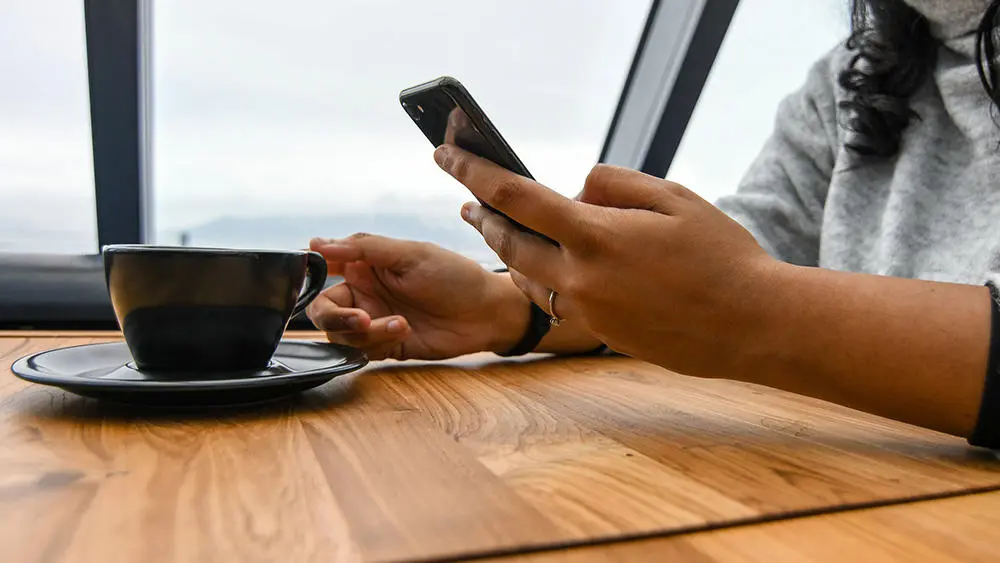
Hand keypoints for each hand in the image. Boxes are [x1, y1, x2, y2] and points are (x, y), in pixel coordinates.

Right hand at [305, 234, 527, 360]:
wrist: (486, 313)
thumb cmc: (454, 276)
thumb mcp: (410, 254)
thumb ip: (363, 248)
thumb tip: (316, 244)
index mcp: (365, 265)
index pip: (322, 268)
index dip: (309, 276)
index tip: (314, 280)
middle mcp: (364, 293)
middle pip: (323, 310)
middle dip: (335, 318)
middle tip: (360, 319)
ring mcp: (374, 320)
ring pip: (341, 335)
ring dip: (365, 332)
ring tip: (399, 323)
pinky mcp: (385, 345)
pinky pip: (363, 351)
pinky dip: (378, 343)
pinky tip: (404, 330)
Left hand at [433, 144, 778, 377]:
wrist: (752, 325)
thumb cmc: (721, 256)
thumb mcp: (674, 198)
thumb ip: (616, 185)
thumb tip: (577, 189)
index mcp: (596, 236)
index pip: (515, 197)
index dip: (473, 171)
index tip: (444, 153)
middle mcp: (580, 278)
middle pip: (508, 243)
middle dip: (483, 217)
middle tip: (467, 200)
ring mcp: (587, 311)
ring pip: (526, 278)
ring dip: (508, 251)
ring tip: (498, 228)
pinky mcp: (600, 333)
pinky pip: (554, 300)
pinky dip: (539, 278)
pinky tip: (542, 266)